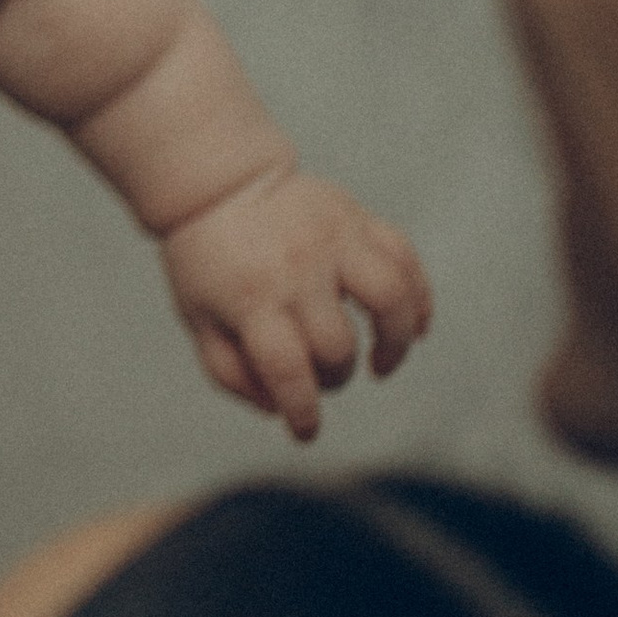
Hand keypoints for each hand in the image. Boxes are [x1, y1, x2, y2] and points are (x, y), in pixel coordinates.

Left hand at [161, 167, 432, 441]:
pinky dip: (419, 298)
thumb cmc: (207, 263)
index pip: (287, 369)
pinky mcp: (357, 219)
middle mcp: (296, 269)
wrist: (219, 185)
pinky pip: (405, 258)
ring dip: (395, 342)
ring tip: (382, 363)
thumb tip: (280, 409)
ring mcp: (333, 240)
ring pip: (390, 298)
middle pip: (337, 345)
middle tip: (323, 375)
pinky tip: (414, 327)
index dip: (303, 412)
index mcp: (252, 299)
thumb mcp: (199, 321)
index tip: (307, 431)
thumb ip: (232, 373)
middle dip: (334, 377)